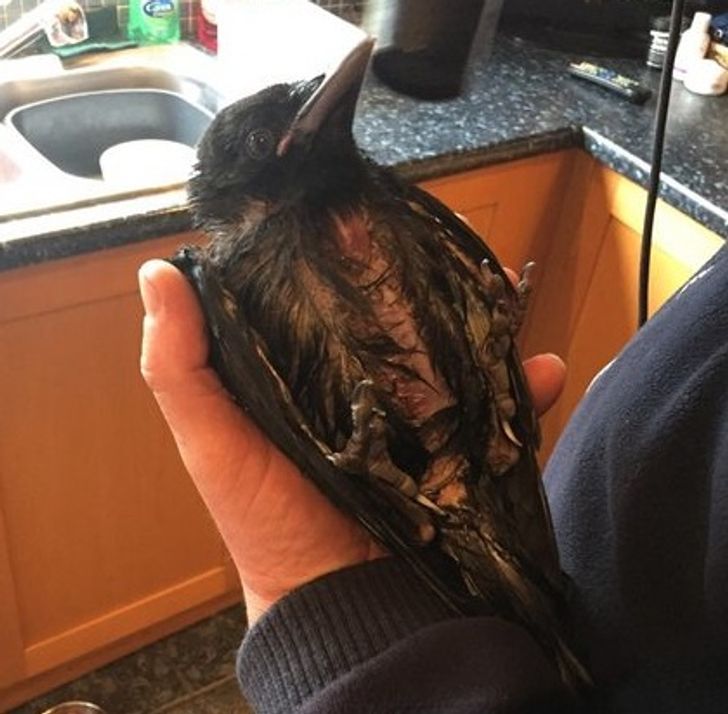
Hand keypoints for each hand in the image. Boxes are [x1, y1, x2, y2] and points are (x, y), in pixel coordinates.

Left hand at [139, 259, 565, 623]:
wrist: (339, 598)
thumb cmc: (265, 520)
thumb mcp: (212, 441)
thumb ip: (181, 366)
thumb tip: (158, 272)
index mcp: (306, 371)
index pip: (326, 299)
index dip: (342, 258)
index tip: (364, 218)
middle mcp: (365, 384)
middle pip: (399, 317)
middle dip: (428, 279)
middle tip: (452, 245)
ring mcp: (417, 415)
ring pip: (455, 350)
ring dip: (485, 320)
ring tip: (505, 287)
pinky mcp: (459, 448)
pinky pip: (499, 408)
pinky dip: (527, 388)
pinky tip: (545, 369)